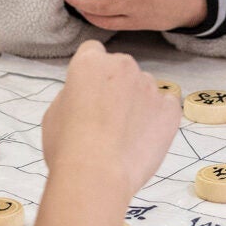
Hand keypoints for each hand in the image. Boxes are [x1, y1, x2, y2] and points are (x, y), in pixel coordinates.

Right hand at [31, 41, 181, 225]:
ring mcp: (150, 86)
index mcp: (91, 62)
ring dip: (137, 102)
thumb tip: (86, 96)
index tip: (89, 91)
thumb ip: (74, 93)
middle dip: (116, 86)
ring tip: (126, 135)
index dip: (90, 72)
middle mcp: (123, 65)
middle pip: (121, 68)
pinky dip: (158, 118)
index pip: (93, 51)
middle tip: (107, 118)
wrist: (96, 174)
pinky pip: (166, 106)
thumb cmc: (67, 145)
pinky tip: (145, 138)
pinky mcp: (170, 109)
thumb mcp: (54, 112)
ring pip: (144, 88)